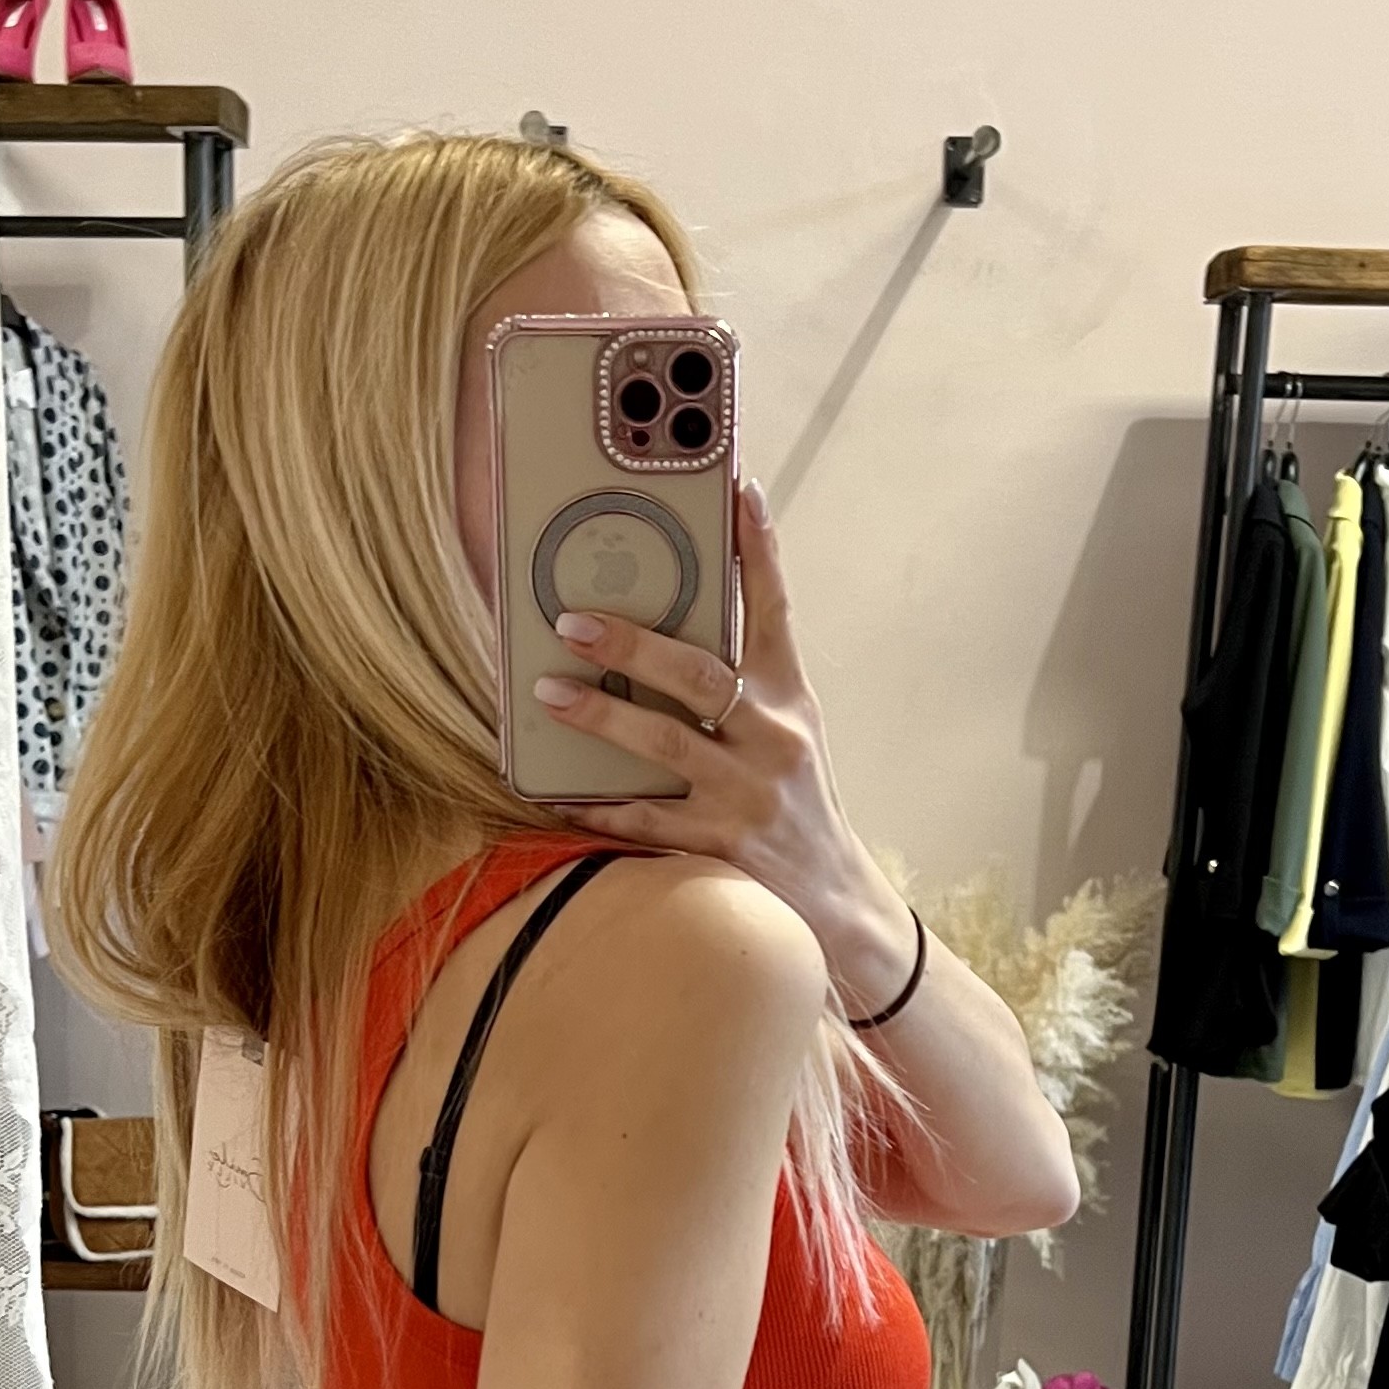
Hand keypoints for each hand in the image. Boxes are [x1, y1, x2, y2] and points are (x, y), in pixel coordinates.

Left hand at [530, 479, 918, 1020]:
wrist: (838, 902)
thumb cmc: (795, 801)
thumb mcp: (791, 728)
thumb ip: (745, 676)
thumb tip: (676, 619)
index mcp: (790, 698)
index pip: (774, 608)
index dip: (757, 546)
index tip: (737, 486)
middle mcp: (773, 740)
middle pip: (701, 676)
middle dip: (635, 643)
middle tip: (573, 621)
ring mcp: (747, 797)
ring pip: (666, 746)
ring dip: (602, 718)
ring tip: (550, 694)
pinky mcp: (721, 850)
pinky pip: (646, 822)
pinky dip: (599, 805)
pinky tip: (556, 791)